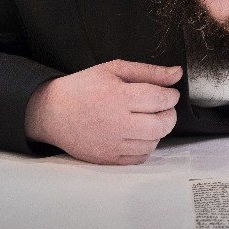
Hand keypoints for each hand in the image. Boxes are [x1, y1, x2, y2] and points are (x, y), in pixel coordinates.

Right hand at [24, 59, 181, 164]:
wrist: (52, 112)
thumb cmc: (83, 88)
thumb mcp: (114, 69)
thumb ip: (149, 72)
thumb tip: (176, 74)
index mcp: (118, 96)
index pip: (160, 99)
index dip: (171, 96)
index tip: (169, 93)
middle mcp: (117, 123)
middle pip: (162, 124)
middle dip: (170, 114)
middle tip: (163, 107)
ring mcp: (113, 144)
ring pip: (154, 142)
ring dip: (158, 130)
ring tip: (148, 118)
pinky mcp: (109, 159)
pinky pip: (141, 157)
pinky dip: (146, 146)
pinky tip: (138, 134)